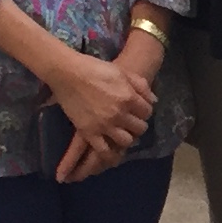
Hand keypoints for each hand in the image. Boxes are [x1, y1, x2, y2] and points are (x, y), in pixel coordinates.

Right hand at [48, 45, 155, 163]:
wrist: (68, 73)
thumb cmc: (94, 68)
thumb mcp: (121, 72)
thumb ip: (140, 85)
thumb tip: (153, 101)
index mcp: (128, 97)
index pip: (147, 112)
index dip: (144, 111)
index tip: (137, 110)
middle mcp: (119, 113)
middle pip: (140, 128)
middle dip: (137, 125)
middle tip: (130, 122)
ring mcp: (104, 125)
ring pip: (126, 141)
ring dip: (127, 138)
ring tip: (121, 133)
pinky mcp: (89, 132)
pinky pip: (104, 151)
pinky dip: (110, 154)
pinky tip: (111, 151)